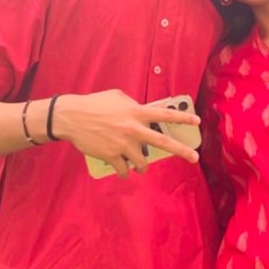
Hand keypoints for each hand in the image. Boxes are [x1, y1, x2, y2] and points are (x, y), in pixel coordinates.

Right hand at [54, 89, 200, 177]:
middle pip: (162, 142)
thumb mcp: (117, 96)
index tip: (196, 122)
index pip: (164, 114)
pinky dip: (125, 172)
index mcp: (135, 111)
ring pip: (142, 162)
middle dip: (181, 151)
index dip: (182, 118)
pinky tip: (123, 170)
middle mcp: (133, 128)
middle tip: (194, 158)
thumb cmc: (94, 104)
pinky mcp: (111, 156)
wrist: (72, 117)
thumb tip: (142, 110)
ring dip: (142, 165)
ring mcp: (122, 144)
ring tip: (139, 165)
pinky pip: (124, 170)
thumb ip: (133, 103)